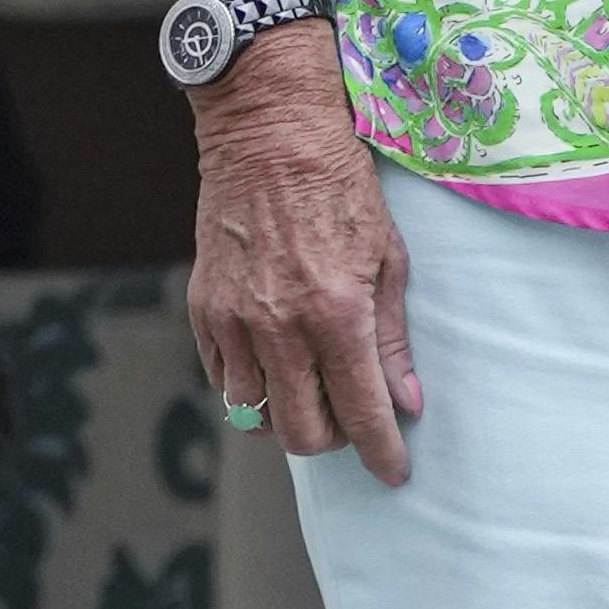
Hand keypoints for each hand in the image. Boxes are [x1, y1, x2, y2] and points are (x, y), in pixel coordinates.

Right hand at [189, 38, 417, 481]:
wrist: (269, 135)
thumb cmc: (341, 188)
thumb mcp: (388, 259)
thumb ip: (392, 340)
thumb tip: (406, 403)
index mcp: (336, 315)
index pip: (361, 413)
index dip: (382, 454)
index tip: (394, 472)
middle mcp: (280, 327)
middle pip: (301, 433)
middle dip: (333, 440)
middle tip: (351, 419)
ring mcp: (233, 321)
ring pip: (255, 415)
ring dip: (287, 416)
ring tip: (311, 390)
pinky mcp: (203, 310)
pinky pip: (223, 380)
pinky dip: (251, 387)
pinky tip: (276, 365)